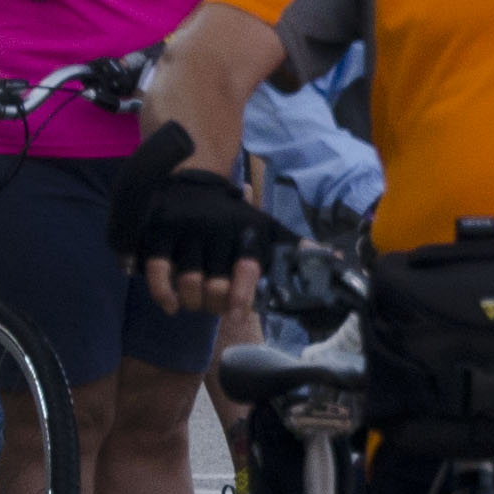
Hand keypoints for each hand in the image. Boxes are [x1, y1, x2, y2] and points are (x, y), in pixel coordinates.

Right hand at [107, 122, 276, 315]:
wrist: (191, 180)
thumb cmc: (232, 216)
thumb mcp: (267, 226)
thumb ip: (295, 247)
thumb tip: (335, 262)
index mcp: (246, 231)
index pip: (247, 267)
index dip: (242, 295)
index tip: (239, 314)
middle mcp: (217, 230)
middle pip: (216, 285)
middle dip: (215, 305)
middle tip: (215, 309)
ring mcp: (186, 231)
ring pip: (188, 281)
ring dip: (192, 302)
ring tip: (195, 304)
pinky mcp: (159, 232)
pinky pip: (157, 270)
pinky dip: (162, 293)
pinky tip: (170, 305)